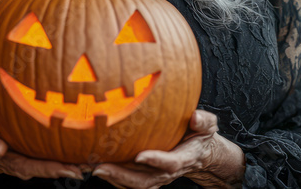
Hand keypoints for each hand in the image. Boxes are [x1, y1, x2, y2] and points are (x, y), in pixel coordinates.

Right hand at [0, 105, 83, 186]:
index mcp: (3, 158)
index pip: (23, 165)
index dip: (42, 168)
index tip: (61, 168)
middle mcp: (16, 162)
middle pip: (40, 168)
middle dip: (60, 170)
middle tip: (80, 170)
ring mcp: (24, 159)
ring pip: (47, 164)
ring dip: (67, 165)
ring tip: (89, 163)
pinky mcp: (30, 154)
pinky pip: (49, 156)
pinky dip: (66, 156)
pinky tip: (84, 151)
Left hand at [92, 110, 244, 188]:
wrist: (199, 152)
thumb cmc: (199, 135)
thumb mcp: (207, 125)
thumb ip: (203, 121)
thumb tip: (195, 117)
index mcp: (182, 158)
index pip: (169, 163)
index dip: (155, 161)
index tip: (140, 156)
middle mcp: (167, 172)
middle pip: (144, 180)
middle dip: (122, 175)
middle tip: (102, 167)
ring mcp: (156, 177)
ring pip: (134, 184)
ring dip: (113, 178)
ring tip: (93, 168)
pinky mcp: (147, 177)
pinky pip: (129, 183)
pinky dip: (113, 178)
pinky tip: (96, 167)